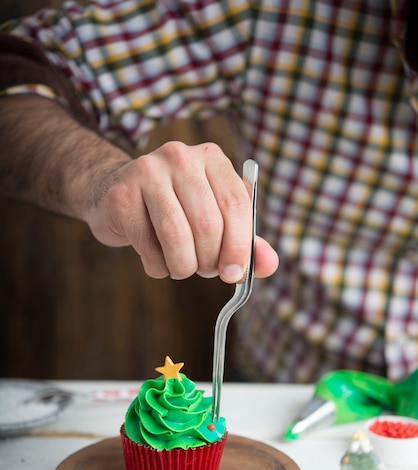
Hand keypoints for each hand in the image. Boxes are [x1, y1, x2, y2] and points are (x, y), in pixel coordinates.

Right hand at [87, 141, 278, 281]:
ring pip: (177, 237)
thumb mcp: (215, 217)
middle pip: (207, 224)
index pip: (236, 205)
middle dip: (209, 260)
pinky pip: (148, 247)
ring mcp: (148, 172)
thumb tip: (269, 265)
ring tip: (181, 268)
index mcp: (212, 159)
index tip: (236, 273)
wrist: (113, 192)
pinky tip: (157, 261)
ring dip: (183, 266)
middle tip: (205, 270)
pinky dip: (157, 267)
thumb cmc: (175, 209)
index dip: (240, 246)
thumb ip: (244, 240)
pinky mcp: (122, 195)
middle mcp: (181, 157)